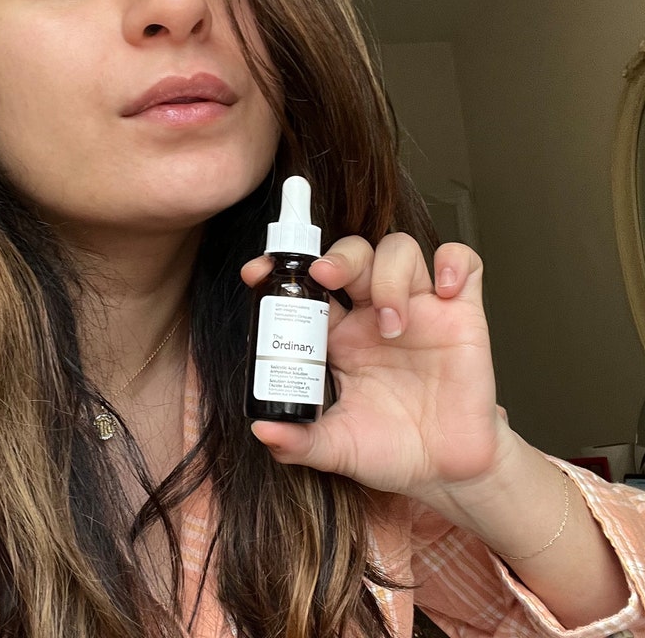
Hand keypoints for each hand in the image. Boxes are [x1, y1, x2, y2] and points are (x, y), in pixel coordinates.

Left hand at [241, 233, 506, 500]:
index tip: (258, 272)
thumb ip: (299, 442)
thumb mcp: (337, 448)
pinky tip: (445, 292)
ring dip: (390, 275)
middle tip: (327, 276)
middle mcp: (374, 315)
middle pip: (353, 254)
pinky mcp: (462, 315)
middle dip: (338, 256)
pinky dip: (454, 262)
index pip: (310, 286)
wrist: (447, 471)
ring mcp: (420, 309)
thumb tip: (262, 430)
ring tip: (393, 325)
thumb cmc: (392, 452)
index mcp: (339, 337)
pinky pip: (464, 264)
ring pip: (399, 250)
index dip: (285, 269)